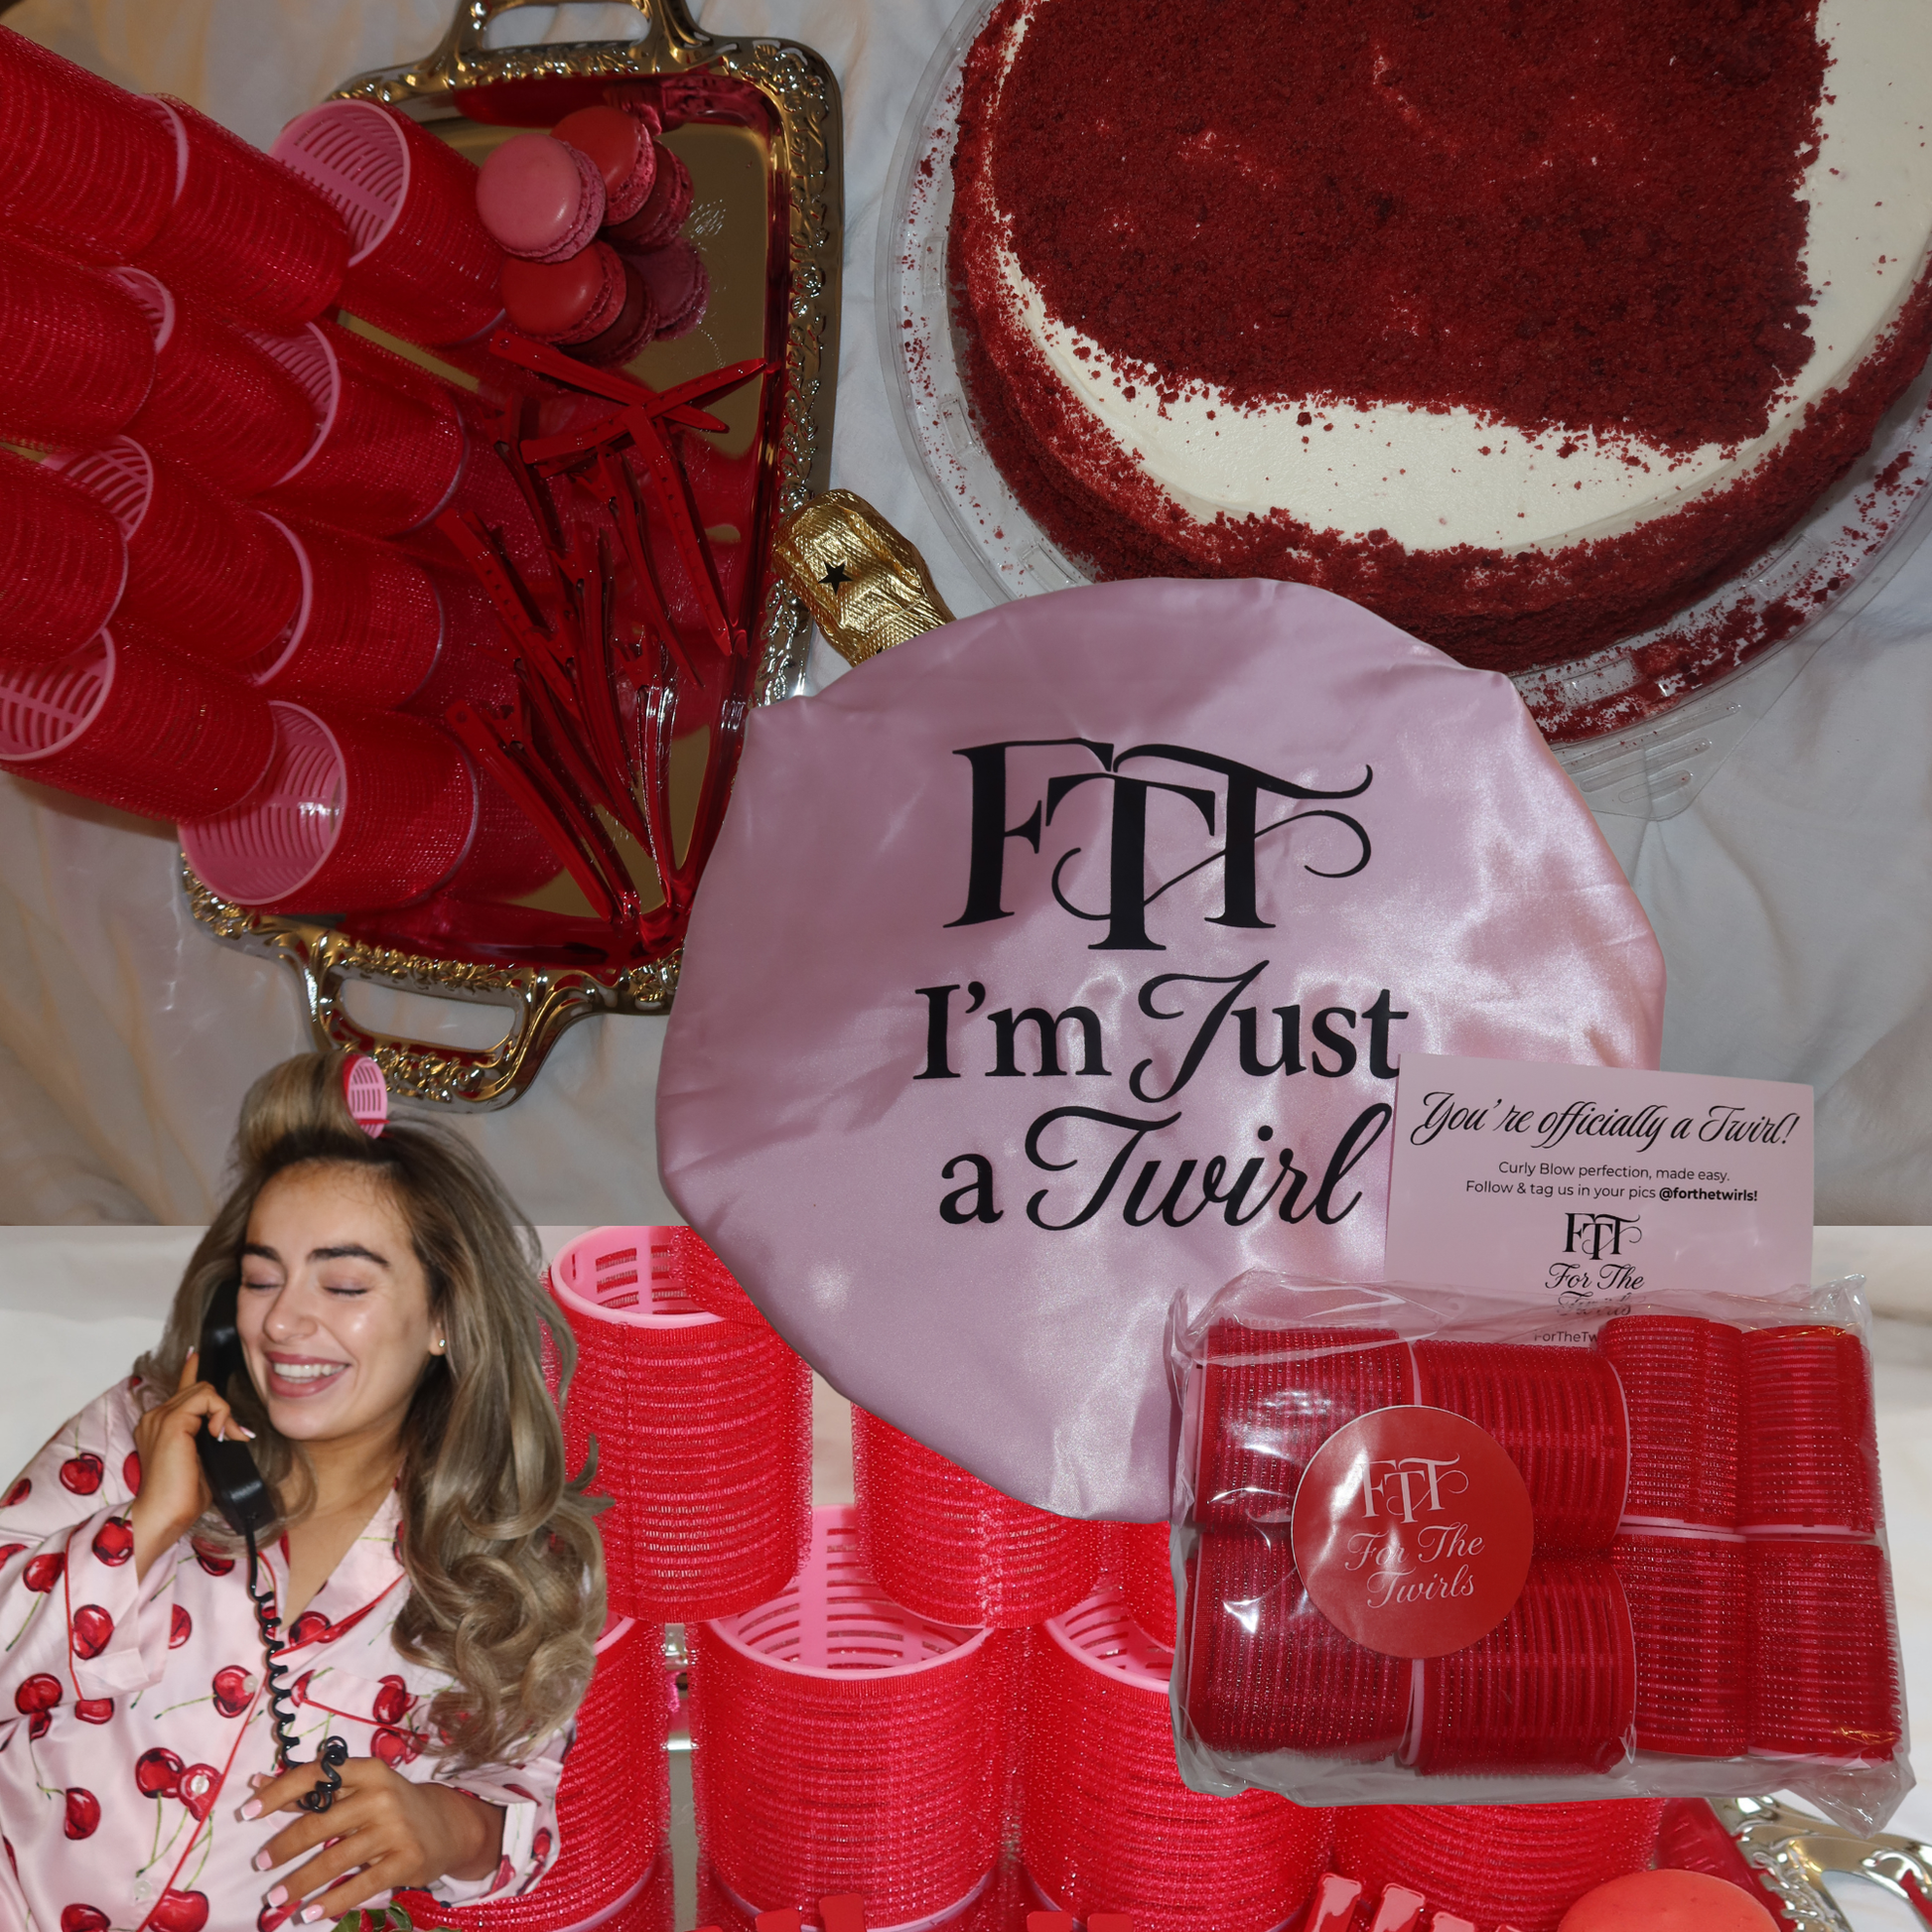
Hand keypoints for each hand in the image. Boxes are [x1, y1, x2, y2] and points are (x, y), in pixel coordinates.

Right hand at [128, 1350, 251, 1581]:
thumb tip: (228, 1429)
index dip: (191, 1372)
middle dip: (223, 1411)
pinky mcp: (171, 1422)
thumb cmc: (180, 1497)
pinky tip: (220, 1435)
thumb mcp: (200, 1460)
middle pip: (199, 1389)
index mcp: (158, 1426)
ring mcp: (160, 1418)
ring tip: (226, 1438)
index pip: (179, 1390)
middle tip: (233, 1436)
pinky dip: (221, 1414)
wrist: (162, 1515)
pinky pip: (206, 1398)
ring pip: (205, 1391)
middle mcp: (155, 1418)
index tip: (197, 1355)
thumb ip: (207, 1438)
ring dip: (224, 1414)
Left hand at [245, 1756, 504, 1920]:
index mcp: (368, 1771)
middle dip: (284, 1846)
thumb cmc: (391, 1804)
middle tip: (259, 1864)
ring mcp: (395, 1829)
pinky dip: (331, 1902)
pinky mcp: (405, 1861)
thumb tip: (257, 1786)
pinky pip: (360, 1886)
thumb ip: (313, 1790)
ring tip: (275, 1899)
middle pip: (321, 1822)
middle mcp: (381, 1796)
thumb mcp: (359, 1789)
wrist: (448, 1825)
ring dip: (300, 1882)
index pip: (316, 1775)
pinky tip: (308, 1913)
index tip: (248, 1812)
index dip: (279, 1793)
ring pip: (335, 1859)